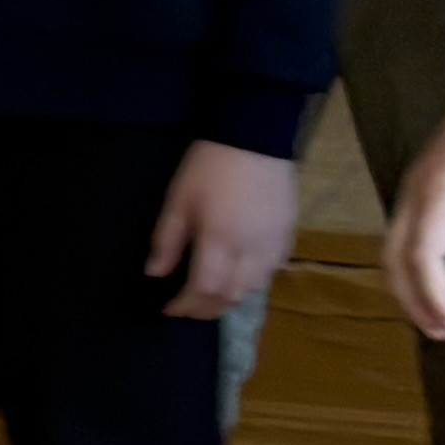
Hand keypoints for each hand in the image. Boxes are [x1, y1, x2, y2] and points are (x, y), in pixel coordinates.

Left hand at [148, 139, 294, 322]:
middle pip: (231, 297)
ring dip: (231, 298)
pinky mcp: (289, 233)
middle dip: (207, 309)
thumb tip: (155, 274)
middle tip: (189, 308)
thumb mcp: (179, 200)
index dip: (185, 306)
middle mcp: (251, 250)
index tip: (169, 309)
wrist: (255, 135)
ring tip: (212, 294)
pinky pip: (273, 271)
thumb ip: (168, 241)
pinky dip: (254, 282)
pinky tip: (241, 274)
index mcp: (220, 240)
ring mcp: (274, 243)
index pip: (204, 290)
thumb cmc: (210, 166)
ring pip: (255, 289)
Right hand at [384, 76, 444, 343]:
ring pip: (395, 250)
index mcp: (441, 190)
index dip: (436, 295)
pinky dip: (416, 269)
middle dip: (416, 301)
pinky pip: (404, 238)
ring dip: (412, 288)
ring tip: (444, 317)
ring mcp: (413, 189)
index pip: (425, 256)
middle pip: (397, 259)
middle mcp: (416, 193)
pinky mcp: (421, 188)